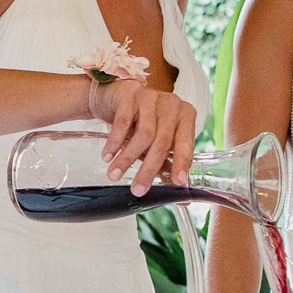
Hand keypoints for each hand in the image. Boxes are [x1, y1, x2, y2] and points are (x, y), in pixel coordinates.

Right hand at [91, 79, 197, 195]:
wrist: (116, 98)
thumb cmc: (141, 123)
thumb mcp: (156, 143)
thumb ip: (168, 166)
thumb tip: (182, 199)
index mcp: (186, 115)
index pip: (185, 143)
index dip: (181, 163)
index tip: (177, 182)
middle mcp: (172, 103)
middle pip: (162, 141)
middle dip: (148, 169)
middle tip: (137, 189)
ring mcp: (150, 97)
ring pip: (143, 134)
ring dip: (127, 158)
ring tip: (114, 174)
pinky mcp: (130, 94)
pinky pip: (122, 123)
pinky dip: (114, 143)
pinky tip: (107, 156)